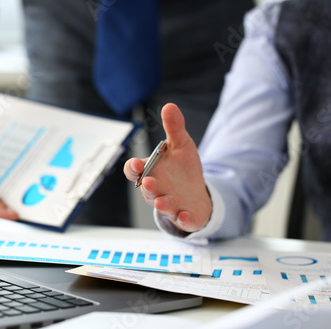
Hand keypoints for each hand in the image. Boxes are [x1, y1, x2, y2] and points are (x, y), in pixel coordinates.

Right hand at [123, 103, 211, 232]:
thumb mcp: (181, 145)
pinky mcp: (184, 216)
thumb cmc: (183, 170)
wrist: (198, 193)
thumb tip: (169, 106)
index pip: (133, 171)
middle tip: (148, 182)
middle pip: (146, 191)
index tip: (136, 164)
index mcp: (150, 172)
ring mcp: (169, 204)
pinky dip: (183, 219)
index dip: (132, 169)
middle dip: (147, 187)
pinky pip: (182, 220)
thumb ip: (174, 128)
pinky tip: (185, 216)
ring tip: (162, 200)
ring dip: (161, 204)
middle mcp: (156, 190)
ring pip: (162, 206)